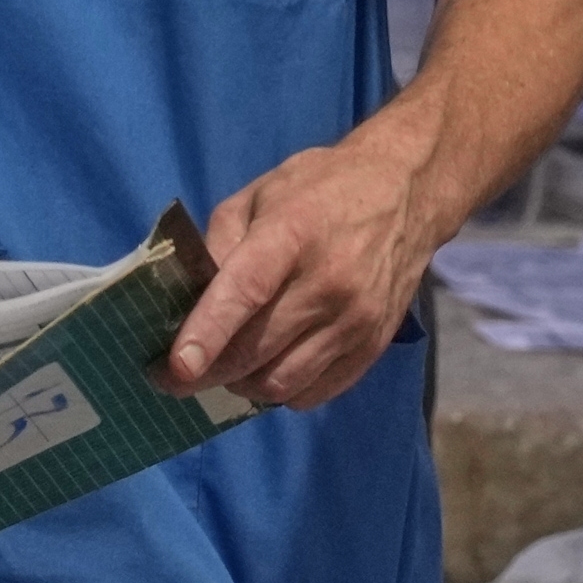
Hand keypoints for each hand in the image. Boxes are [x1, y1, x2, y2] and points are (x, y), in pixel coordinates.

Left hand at [167, 129, 443, 406]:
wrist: (406, 194)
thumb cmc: (321, 189)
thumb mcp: (260, 195)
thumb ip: (219, 244)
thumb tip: (187, 301)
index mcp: (293, 234)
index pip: (246, 292)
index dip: (207, 334)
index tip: (176, 368)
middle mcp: (329, 283)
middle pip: (257, 349)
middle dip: (208, 372)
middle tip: (176, 377)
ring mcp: (356, 320)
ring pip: (282, 383)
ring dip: (243, 385)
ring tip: (229, 368)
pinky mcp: (373, 345)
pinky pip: (314, 393)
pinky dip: (282, 391)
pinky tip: (271, 368)